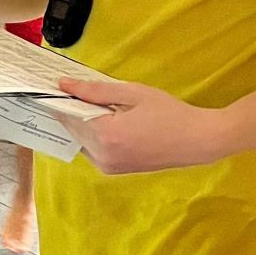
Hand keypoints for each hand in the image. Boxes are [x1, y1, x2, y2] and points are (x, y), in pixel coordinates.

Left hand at [57, 77, 228, 175]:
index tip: (58, 84)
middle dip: (73, 110)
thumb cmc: (170, 114)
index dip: (62, 98)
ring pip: (81, 139)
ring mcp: (107, 166)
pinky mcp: (113, 170)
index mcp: (106, 135)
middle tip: (83, 91)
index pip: (69, 114)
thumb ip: (96, 90)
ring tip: (103, 106)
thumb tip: (64, 85)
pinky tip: (111, 122)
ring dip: (85, 123)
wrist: (197, 142)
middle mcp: (101, 156)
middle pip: (73, 128)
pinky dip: (94, 134)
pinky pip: (92, 149)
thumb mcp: (134, 93)